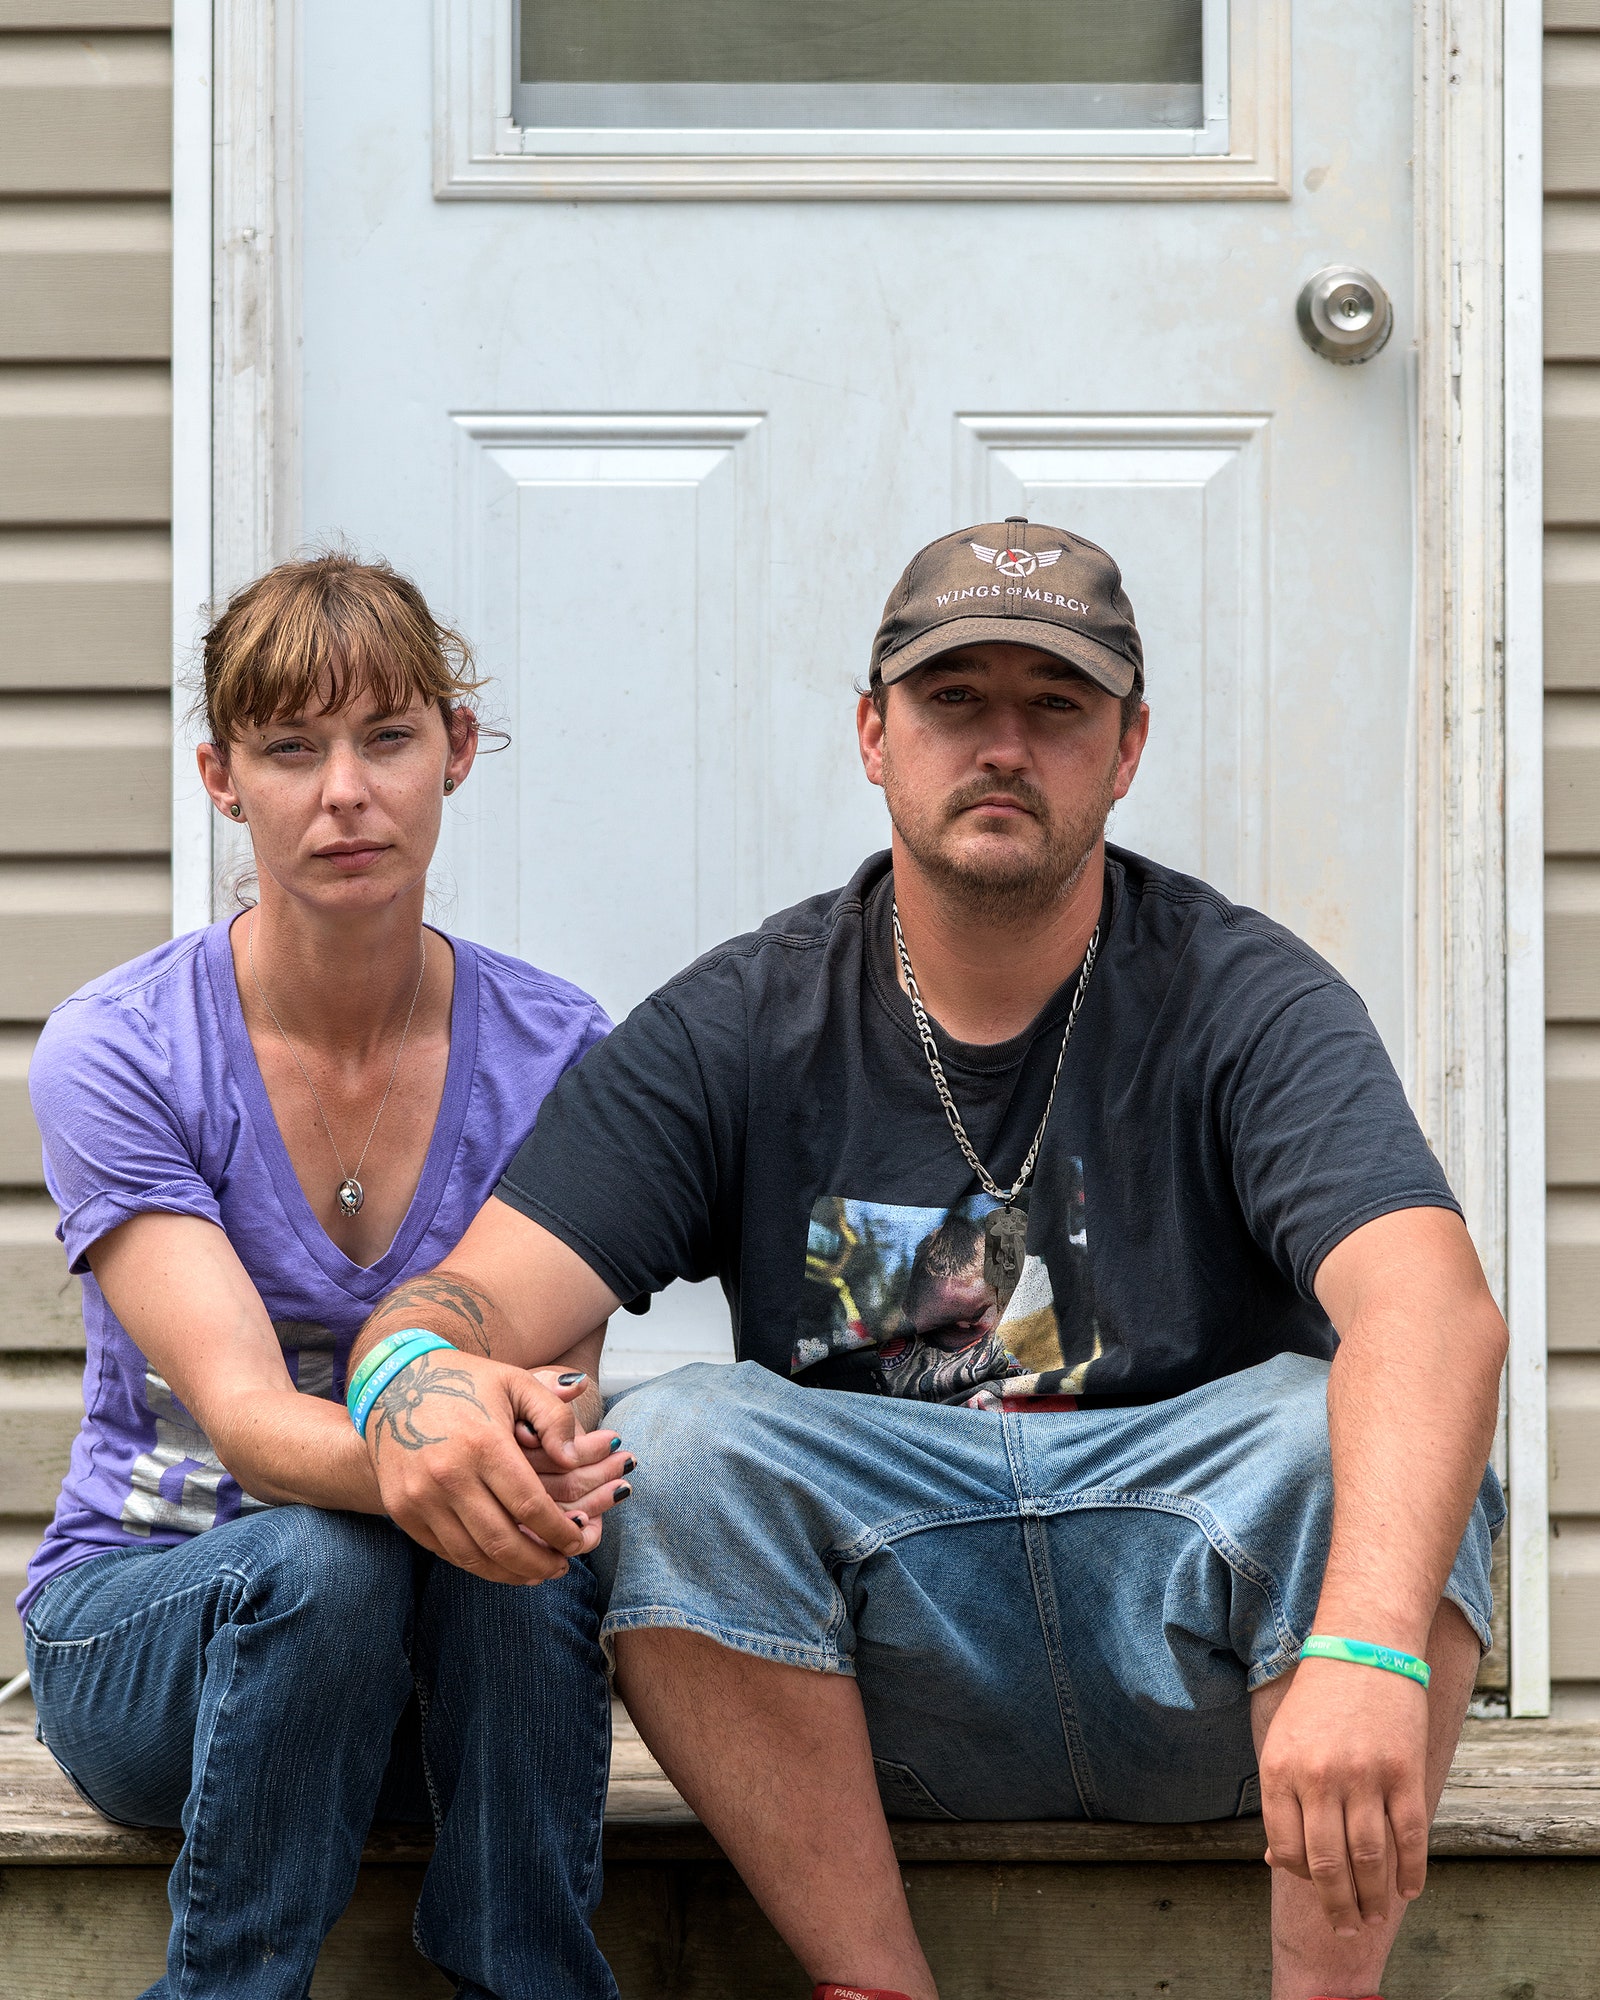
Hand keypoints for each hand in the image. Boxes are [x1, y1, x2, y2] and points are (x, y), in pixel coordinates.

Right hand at [365, 1349, 617, 1583]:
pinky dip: (477, 1565)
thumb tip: (573, 1460)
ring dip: (510, 1573)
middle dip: (540, 1563)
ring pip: (473, 1556)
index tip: (579, 1539)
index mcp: (483, 1444)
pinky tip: (500, 1563)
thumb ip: (555, 1416)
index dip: (560, 1531)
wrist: (393, 1382)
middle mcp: (449, 1476)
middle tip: (562, 1567)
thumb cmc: (465, 1381)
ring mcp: (420, 1497)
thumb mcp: (517, 1382)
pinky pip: (445, 1551)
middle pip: (503, 1541)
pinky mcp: (401, 1510)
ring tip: (537, 1572)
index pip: (531, 1506)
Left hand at [1258, 1657, 1430, 1934]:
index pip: (1287, 1848)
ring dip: (1375, 1899)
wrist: (1363, 1647)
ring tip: (1376, 1916)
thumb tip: (1277, 1862)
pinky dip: (1411, 1872)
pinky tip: (1409, 1890)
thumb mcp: (1283, 1743)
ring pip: (1370, 1860)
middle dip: (1339, 1907)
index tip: (1317, 1893)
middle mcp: (1319, 1777)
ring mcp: (1363, 1776)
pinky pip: (1409, 1838)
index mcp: (1280, 1770)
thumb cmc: (1317, 1701)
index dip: (1301, 1878)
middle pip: (1329, 1864)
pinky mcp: (1404, 1772)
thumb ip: (1282, 1801)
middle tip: (1348, 1929)